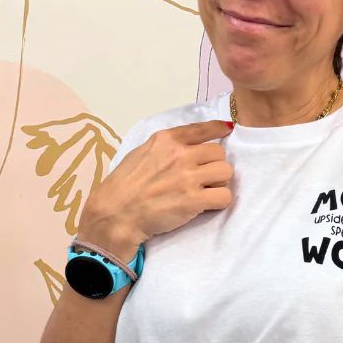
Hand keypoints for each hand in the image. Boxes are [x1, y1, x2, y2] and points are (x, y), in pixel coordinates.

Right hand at [78, 119, 234, 255]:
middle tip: (202, 178)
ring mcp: (188, 177)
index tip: (226, 130)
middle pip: (219, 153)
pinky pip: (224, 196)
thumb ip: (164, 147)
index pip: (202, 129)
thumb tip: (184, 145)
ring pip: (225, 172)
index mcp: (166, 140)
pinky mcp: (194, 200)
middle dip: (213, 165)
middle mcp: (180, 154)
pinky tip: (206, 205)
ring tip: (204, 191)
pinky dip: (219, 202)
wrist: (115, 214)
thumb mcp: (141, 154)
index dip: (218, 129)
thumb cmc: (122, 186)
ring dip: (218, 183)